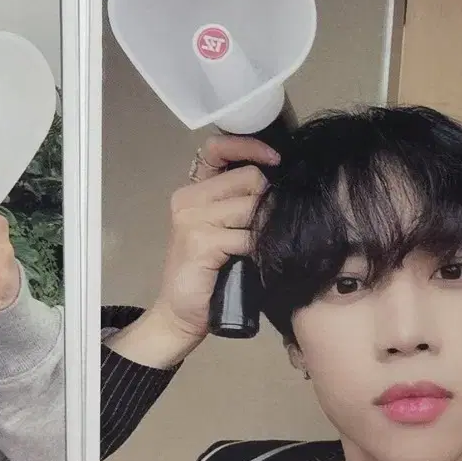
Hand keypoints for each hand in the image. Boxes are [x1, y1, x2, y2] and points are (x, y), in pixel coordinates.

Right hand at [105, 135, 277, 367]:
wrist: (180, 314)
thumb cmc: (207, 274)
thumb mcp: (223, 230)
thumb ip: (239, 204)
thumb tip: (280, 187)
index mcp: (192, 191)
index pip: (217, 147)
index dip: (250, 146)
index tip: (275, 160)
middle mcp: (188, 198)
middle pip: (249, 178)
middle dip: (267, 202)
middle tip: (264, 230)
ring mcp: (191, 218)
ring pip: (252, 206)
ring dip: (264, 229)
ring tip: (257, 250)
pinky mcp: (200, 241)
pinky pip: (248, 236)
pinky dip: (259, 250)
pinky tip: (253, 262)